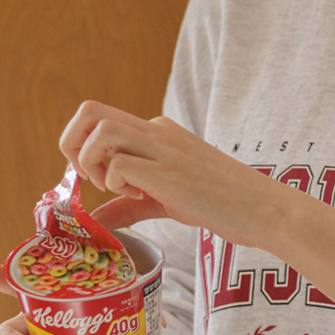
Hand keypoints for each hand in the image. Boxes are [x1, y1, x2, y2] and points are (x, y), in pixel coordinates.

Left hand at [58, 101, 268, 244]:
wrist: (263, 208)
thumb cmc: (221, 202)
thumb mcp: (165, 200)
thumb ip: (127, 206)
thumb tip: (93, 222)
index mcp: (156, 132)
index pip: (99, 118)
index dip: (81, 146)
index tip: (93, 177)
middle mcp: (156, 131)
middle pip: (90, 112)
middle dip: (72, 143)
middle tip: (88, 177)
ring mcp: (163, 148)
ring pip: (101, 131)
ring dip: (92, 161)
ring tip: (113, 187)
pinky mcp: (169, 172)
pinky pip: (121, 164)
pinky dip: (115, 183)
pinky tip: (137, 196)